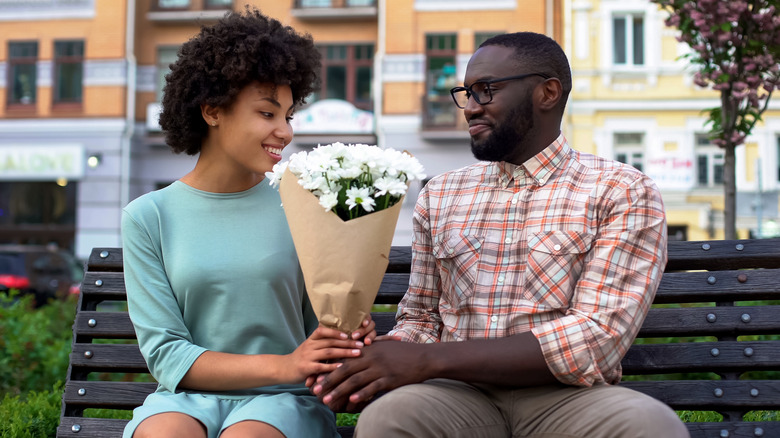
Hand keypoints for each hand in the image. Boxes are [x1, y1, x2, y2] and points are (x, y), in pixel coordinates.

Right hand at [305, 317, 376, 388]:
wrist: (283, 369)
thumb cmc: (300, 358)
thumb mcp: (309, 347)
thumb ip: (322, 343)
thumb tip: (342, 337)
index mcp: (311, 339)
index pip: (323, 331)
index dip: (336, 332)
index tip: (350, 334)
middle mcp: (309, 346)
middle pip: (330, 342)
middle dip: (347, 343)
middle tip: (361, 344)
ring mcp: (307, 356)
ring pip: (329, 352)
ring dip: (345, 353)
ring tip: (357, 354)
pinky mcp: (306, 368)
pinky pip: (322, 366)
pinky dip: (333, 367)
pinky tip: (343, 367)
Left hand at [311, 339, 428, 411]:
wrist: (423, 358)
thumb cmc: (403, 353)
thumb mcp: (384, 347)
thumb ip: (369, 350)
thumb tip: (355, 354)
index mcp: (368, 349)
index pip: (343, 359)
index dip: (329, 368)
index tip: (317, 377)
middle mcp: (371, 357)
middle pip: (345, 370)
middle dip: (328, 381)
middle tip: (316, 391)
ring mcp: (380, 368)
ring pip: (355, 380)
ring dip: (339, 391)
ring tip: (328, 400)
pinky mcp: (389, 379)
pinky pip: (372, 387)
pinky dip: (361, 394)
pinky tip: (351, 401)